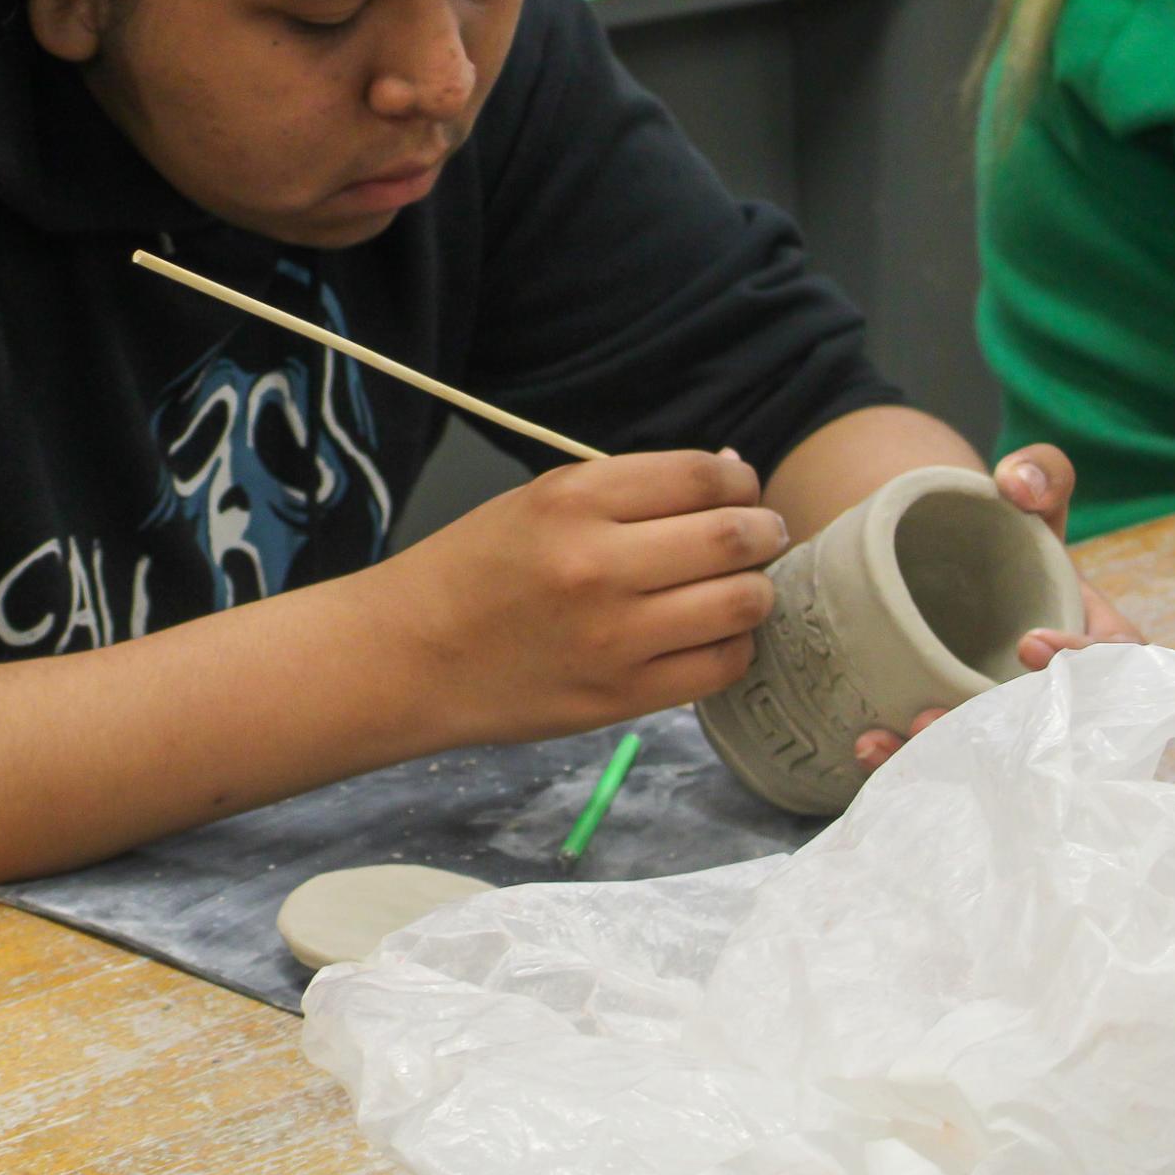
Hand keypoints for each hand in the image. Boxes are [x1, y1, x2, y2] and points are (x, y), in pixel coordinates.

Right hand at [384, 450, 786, 747]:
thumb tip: (732, 477)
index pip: (701, 477)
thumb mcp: (536, 500)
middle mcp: (598, 565)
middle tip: (762, 535)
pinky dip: (734, 644)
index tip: (740, 490)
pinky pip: (721, 665)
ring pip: (742, 603)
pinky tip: (710, 633)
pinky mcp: (622, 697)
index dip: (739, 480)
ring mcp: (614, 637)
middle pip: (734, 537)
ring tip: (739, 585)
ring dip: (756, 588)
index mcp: (572, 500)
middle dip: (765, 530)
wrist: (409, 655)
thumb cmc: (472, 569)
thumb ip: (630, 490)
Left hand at [855, 443, 1144, 773]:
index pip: (1116, 664)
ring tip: (888, 736)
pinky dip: (903, 758)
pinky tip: (864, 744)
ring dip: (939, 753)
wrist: (941, 563)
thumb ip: (1041, 474)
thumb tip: (1019, 482)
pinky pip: (942, 761)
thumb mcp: (1031, 499)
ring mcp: (1010, 719)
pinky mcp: (962, 733)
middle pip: (1045, 728)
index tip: (1030, 645)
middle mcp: (1059, 691)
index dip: (1083, 665)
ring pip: (989, 753)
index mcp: (1095, 641)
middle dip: (996, 729)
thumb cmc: (1003, 537)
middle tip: (933, 714)